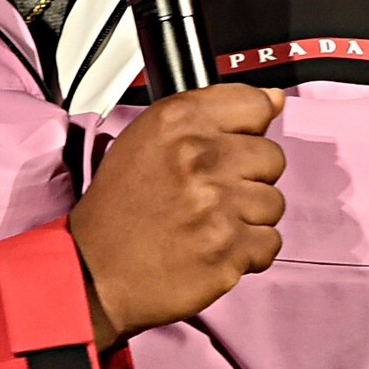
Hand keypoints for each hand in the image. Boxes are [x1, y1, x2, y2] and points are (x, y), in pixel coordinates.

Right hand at [68, 83, 285, 347]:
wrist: (95, 268)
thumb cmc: (119, 207)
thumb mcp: (147, 139)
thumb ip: (209, 114)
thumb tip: (273, 100)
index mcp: (176, 121)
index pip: (255, 105)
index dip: (248, 128)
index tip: (235, 143)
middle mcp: (199, 156)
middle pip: (271, 157)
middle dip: (248, 177)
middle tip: (210, 192)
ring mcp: (217, 204)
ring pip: (273, 202)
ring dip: (248, 216)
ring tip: (209, 222)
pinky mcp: (230, 248)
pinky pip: (270, 242)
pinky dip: (248, 251)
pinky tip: (214, 246)